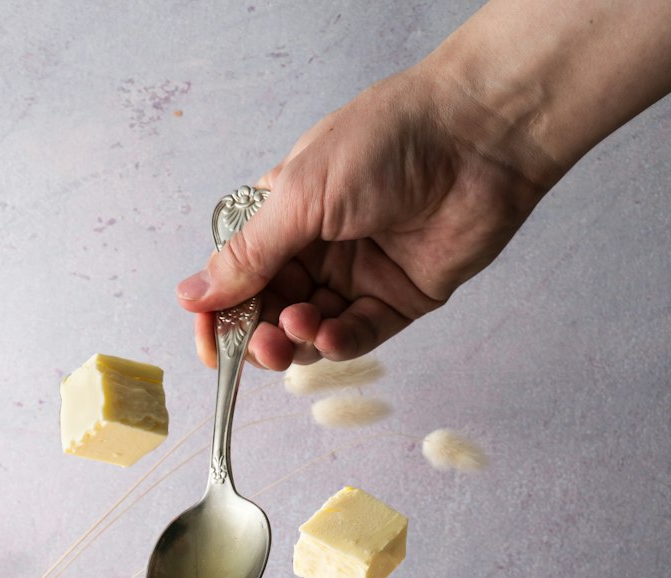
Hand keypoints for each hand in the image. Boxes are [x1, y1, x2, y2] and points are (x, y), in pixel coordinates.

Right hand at [176, 64, 550, 369]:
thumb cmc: (389, 142)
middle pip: (269, 312)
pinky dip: (337, 343)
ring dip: (294, 341)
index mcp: (284, 213)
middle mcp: (317, 248)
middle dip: (256, 335)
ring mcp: (356, 276)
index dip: (219, 313)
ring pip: (308, 332)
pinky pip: (356, 336)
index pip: (237, 276)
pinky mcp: (396, 300)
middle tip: (257, 345)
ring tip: (295, 331)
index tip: (208, 342)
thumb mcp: (301, 195)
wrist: (479, 138)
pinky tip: (328, 335)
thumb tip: (191, 295)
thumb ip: (249, 254)